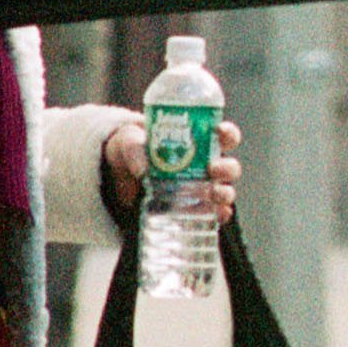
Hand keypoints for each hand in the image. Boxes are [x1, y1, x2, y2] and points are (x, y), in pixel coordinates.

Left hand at [103, 119, 241, 223]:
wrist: (118, 178)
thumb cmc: (132, 151)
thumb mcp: (128, 141)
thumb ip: (133, 148)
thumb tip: (142, 169)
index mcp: (198, 142)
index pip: (224, 135)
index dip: (228, 133)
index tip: (220, 131)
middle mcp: (206, 166)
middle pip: (229, 167)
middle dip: (227, 168)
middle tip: (213, 168)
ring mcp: (202, 189)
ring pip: (226, 191)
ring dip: (224, 193)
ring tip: (213, 193)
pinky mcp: (195, 210)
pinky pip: (214, 214)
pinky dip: (218, 215)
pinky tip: (215, 214)